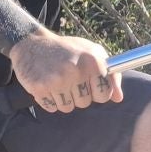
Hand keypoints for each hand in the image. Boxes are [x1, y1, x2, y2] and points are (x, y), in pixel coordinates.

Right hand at [9, 29, 123, 112]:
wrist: (32, 43)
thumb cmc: (67, 50)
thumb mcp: (92, 53)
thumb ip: (110, 74)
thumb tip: (118, 98)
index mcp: (92, 60)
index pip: (104, 95)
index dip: (96, 92)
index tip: (88, 83)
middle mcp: (76, 70)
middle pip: (85, 103)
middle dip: (78, 95)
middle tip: (68, 79)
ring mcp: (57, 79)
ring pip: (68, 108)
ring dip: (63, 99)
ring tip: (57, 81)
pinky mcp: (40, 87)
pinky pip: (51, 107)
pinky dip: (49, 100)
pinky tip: (47, 85)